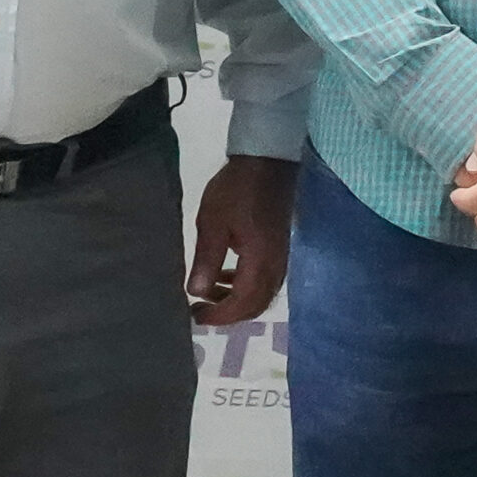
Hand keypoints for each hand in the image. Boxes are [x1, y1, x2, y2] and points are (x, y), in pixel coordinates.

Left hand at [188, 154, 299, 325]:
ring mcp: (280, 256)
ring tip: (210, 292)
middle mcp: (275, 265)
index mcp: (260, 261)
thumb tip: (196, 293)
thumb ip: (206, 260)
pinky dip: (246, 286)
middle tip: (202, 309)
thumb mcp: (213, 223)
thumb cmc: (236, 190)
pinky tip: (228, 274)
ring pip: (263, 294)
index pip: (242, 304)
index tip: (196, 315)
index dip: (219, 316)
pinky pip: (266, 279)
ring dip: (238, 300)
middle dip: (229, 313)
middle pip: (256, 305)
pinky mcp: (279, 246)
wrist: (267, 161)